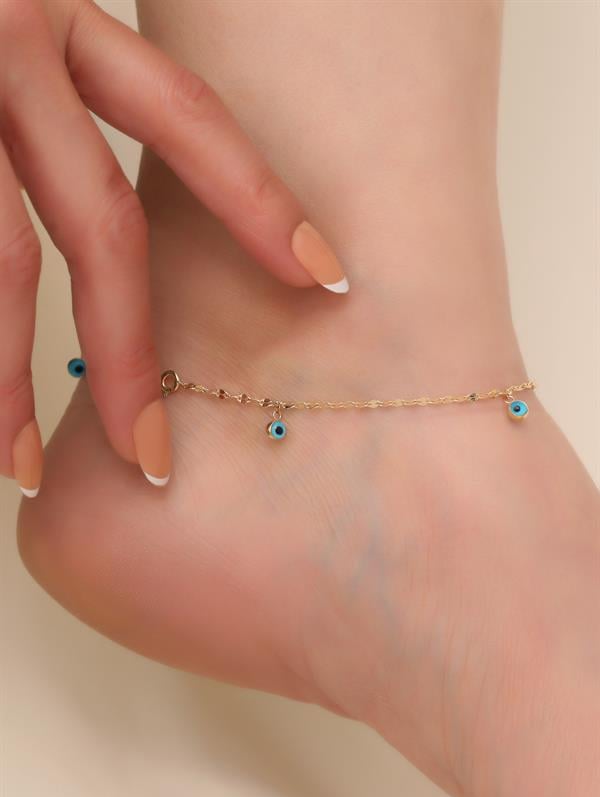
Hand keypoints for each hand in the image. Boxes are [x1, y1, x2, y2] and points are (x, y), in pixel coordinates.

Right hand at [0, 0, 348, 494]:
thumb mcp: (8, 20)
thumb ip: (51, 102)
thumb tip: (89, 218)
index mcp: (50, 14)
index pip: (186, 117)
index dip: (257, 201)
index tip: (324, 276)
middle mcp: (1, 43)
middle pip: (96, 224)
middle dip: (128, 353)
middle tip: (154, 456)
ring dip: (3, 382)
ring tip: (23, 465)